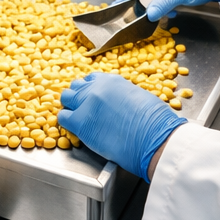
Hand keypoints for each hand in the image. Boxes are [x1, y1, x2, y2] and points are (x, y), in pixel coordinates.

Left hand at [58, 73, 186, 179]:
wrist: (155, 139)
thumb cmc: (156, 123)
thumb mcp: (139, 98)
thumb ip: (121, 96)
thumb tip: (117, 103)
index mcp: (111, 80)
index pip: (91, 80)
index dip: (89, 90)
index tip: (91, 98)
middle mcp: (96, 88)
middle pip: (76, 88)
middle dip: (78, 98)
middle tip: (83, 110)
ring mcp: (86, 103)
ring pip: (66, 99)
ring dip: (71, 107)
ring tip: (78, 119)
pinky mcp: (80, 122)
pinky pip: (63, 118)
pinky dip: (67, 123)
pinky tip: (76, 130)